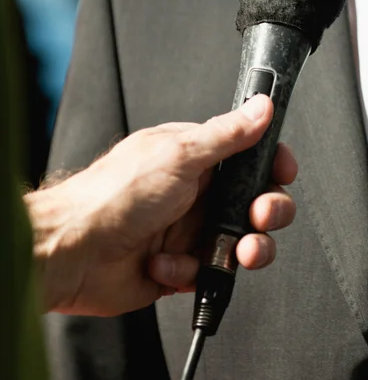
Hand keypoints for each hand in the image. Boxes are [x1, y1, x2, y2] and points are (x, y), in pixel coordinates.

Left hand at [27, 95, 296, 315]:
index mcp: (198, 159)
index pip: (251, 158)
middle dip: (268, 211)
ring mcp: (192, 230)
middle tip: (260, 216)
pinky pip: (212, 272)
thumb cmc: (112, 197)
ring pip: (244, 241)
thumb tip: (261, 107)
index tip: (283, 172)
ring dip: (246, 248)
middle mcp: (198, 194)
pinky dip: (190, 270)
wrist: (71, 253)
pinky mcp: (183, 265)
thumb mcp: (179, 155)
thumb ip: (227, 135)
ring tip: (236, 252)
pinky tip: (164, 262)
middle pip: (257, 201)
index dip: (273, 166)